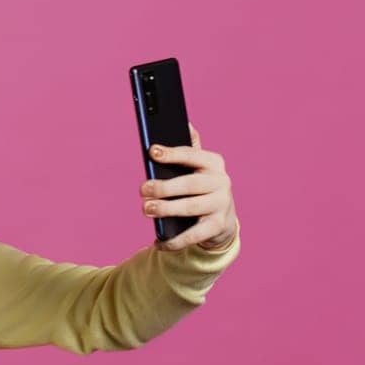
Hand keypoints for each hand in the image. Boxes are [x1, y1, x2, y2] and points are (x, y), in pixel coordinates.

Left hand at [142, 124, 238, 251]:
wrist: (222, 219)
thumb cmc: (201, 187)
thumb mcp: (197, 167)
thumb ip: (190, 149)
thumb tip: (184, 122)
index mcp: (214, 163)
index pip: (192, 155)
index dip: (172, 153)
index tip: (152, 151)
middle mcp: (221, 182)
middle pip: (189, 184)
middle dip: (164, 187)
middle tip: (143, 190)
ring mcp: (222, 205)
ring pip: (190, 207)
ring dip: (166, 209)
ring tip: (147, 209)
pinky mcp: (218, 226)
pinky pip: (194, 235)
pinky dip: (175, 240)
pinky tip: (158, 242)